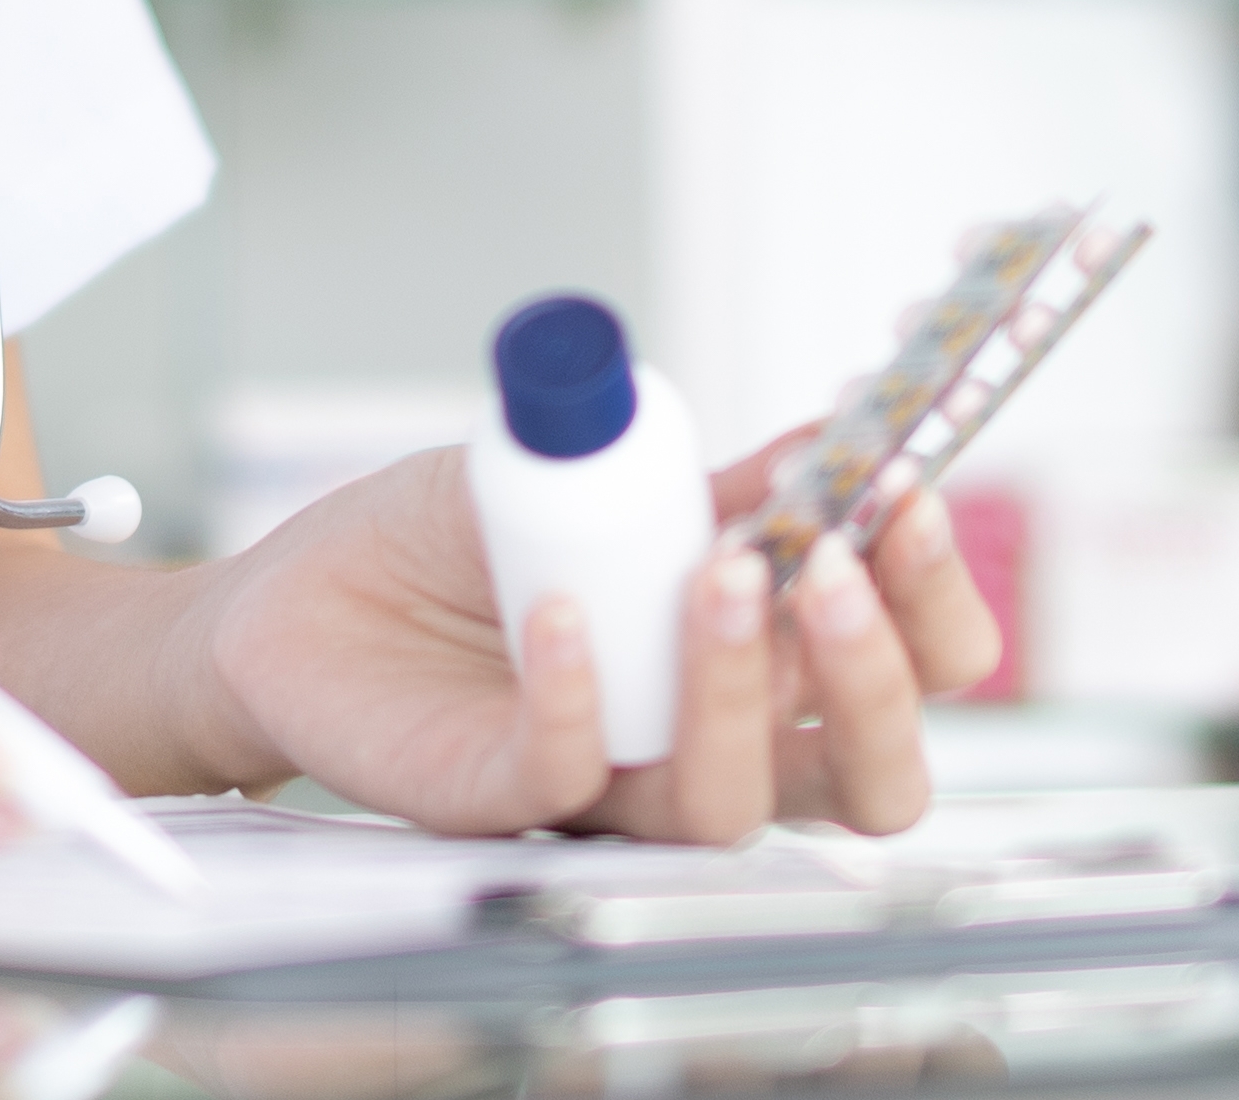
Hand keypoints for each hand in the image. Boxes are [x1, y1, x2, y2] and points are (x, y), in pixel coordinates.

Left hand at [184, 429, 1003, 843]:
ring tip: (709, 572)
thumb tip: (835, 434)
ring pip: (734, 805)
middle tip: (825, 565)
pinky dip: (576, 696)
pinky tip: (558, 610)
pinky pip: (568, 778)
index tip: (907, 490)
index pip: (915, 671)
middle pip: (873, 778)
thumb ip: (713, 480)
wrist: (302, 600)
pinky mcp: (501, 800)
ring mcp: (613, 783)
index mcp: (759, 660)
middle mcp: (709, 741)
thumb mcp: (595, 478)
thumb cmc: (453, 547)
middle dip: (877, 675)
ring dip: (738, 687)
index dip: (935, 600)